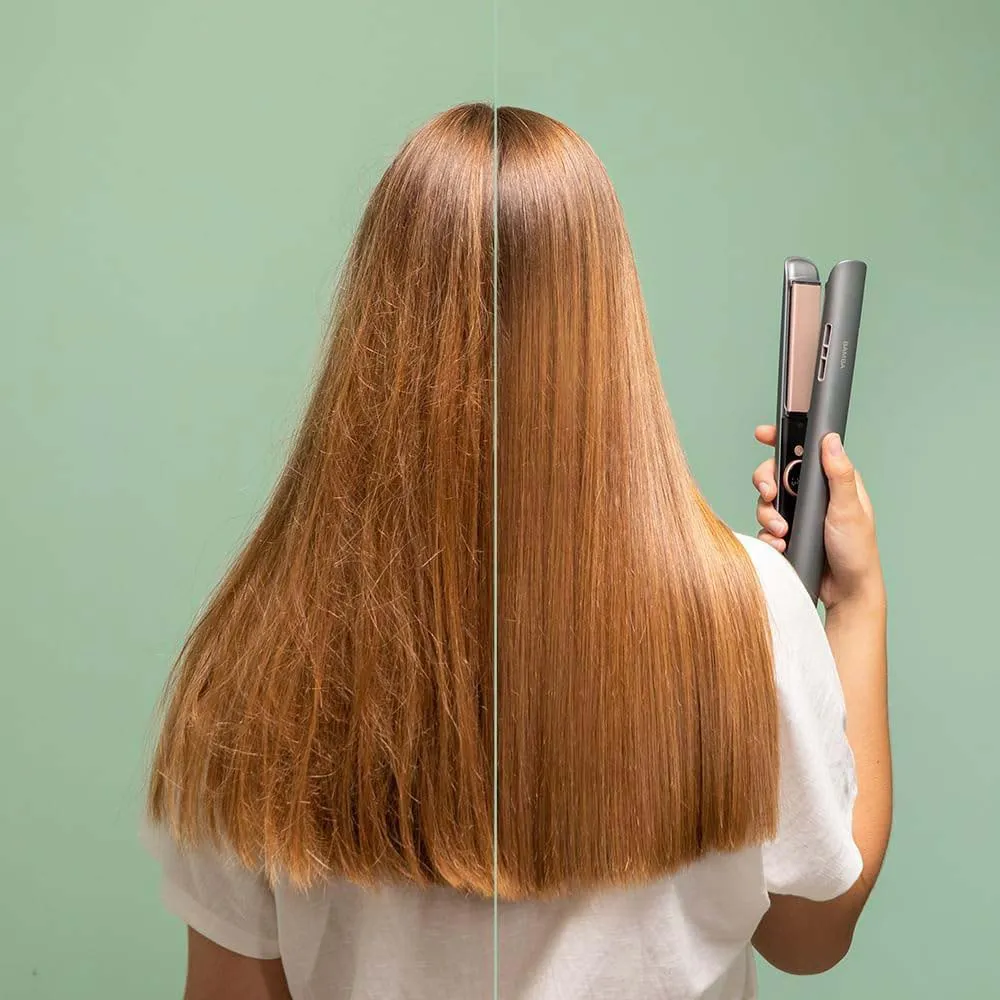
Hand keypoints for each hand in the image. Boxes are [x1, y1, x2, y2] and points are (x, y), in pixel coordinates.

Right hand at [752, 425, 884, 611]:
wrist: (846, 591)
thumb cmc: (857, 551)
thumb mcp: (849, 510)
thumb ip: (839, 474)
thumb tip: (831, 440)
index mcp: (831, 481)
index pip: (803, 451)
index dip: (781, 440)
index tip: (763, 434)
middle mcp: (813, 495)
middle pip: (775, 475)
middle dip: (766, 484)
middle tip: (769, 493)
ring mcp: (799, 514)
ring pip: (767, 502)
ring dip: (768, 515)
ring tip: (782, 531)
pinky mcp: (789, 533)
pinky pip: (765, 527)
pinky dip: (768, 535)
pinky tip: (781, 544)